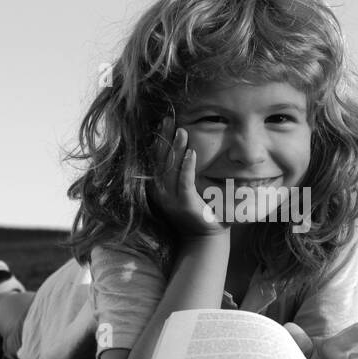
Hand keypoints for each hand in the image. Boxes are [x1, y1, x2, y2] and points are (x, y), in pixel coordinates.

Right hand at [149, 119, 226, 238]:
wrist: (205, 239)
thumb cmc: (197, 212)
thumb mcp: (183, 192)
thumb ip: (179, 174)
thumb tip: (185, 148)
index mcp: (156, 189)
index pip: (153, 160)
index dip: (156, 141)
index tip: (161, 123)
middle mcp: (159, 193)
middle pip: (158, 160)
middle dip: (163, 138)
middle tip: (168, 119)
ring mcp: (171, 200)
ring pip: (170, 169)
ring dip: (176, 148)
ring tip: (181, 131)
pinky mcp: (185, 204)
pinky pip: (184, 182)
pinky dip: (187, 167)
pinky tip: (192, 153)